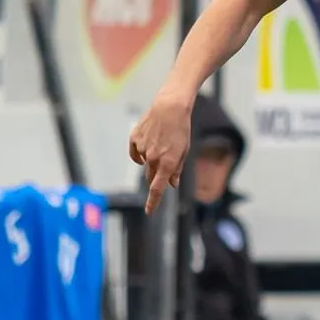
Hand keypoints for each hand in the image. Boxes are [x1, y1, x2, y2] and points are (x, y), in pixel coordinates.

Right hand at [128, 89, 194, 213]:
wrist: (170, 107)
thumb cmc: (181, 130)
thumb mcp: (184, 152)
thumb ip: (177, 170)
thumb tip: (171, 185)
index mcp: (168, 163)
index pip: (157, 189)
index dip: (153, 202)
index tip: (149, 212)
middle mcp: (153, 158)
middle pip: (152, 176)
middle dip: (157, 175)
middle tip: (166, 160)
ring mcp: (142, 148)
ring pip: (144, 163)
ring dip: (151, 159)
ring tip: (162, 141)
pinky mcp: (134, 139)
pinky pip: (135, 152)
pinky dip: (140, 151)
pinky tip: (149, 141)